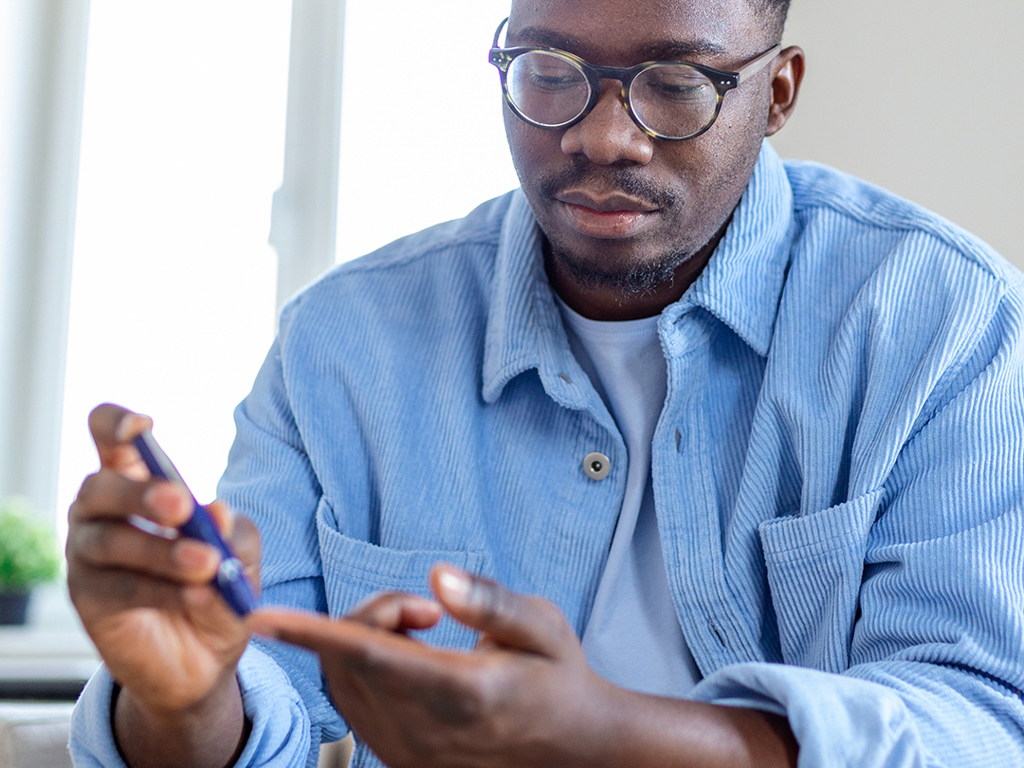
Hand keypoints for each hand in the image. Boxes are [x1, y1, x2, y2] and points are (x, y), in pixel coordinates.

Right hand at [66, 404, 260, 767]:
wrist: (206, 656)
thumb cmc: (219, 583)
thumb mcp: (240, 552)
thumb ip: (233, 531)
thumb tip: (218, 512)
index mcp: (137, 480)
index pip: (108, 435)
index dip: (117, 423)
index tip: (143, 426)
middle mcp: (102, 510)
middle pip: (100, 486)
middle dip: (141, 494)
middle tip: (183, 507)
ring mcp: (88, 553)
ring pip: (110, 540)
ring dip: (161, 551)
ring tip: (206, 563)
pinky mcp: (88, 598)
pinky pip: (118, 586)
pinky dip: (160, 588)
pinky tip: (195, 594)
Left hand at [253, 565, 615, 767]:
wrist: (572, 745)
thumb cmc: (558, 675)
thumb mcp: (543, 626)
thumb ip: (490, 601)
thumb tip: (438, 577)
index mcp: (462, 693)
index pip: (369, 656)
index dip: (312, 633)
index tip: (263, 616)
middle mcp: (426, 731)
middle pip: (351, 659)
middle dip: (368, 614)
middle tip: (425, 609)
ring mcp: (410, 752)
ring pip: (343, 684)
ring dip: (360, 640)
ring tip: (421, 630)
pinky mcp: (403, 759)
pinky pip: (352, 705)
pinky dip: (358, 667)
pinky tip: (404, 657)